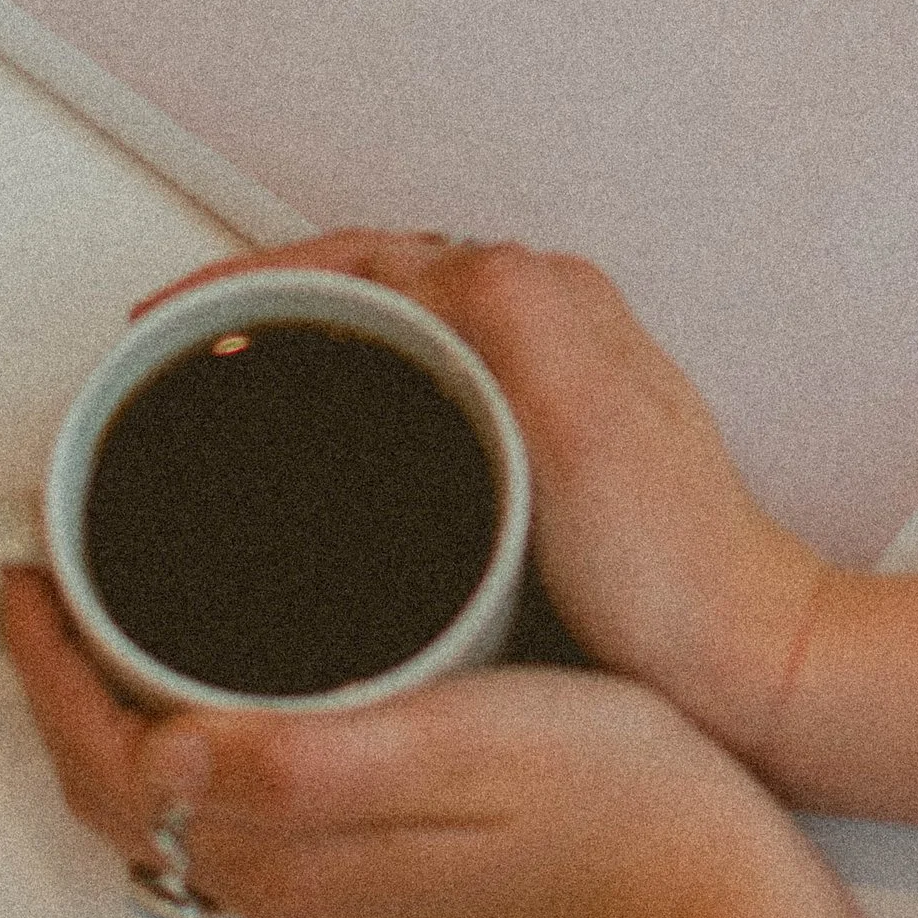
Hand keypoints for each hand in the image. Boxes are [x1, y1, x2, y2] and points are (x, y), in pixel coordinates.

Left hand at [4, 565, 776, 917]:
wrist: (712, 888)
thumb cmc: (613, 799)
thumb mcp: (464, 749)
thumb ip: (308, 760)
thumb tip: (164, 752)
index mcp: (295, 857)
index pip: (110, 764)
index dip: (50, 667)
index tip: (34, 569)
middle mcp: (292, 889)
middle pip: (120, 790)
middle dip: (64, 683)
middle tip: (54, 572)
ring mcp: (330, 889)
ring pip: (171, 799)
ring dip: (118, 707)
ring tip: (113, 603)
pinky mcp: (371, 870)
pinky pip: (232, 803)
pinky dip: (187, 731)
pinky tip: (219, 670)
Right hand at [95, 232, 917, 825]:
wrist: (747, 666)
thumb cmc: (678, 573)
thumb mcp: (585, 427)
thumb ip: (515, 323)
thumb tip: (439, 259)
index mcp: (544, 301)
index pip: (365, 252)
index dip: (254, 278)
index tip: (174, 322)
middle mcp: (541, 327)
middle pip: (365, 284)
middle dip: (259, 306)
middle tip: (170, 355)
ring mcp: (533, 388)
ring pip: (381, 342)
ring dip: (295, 354)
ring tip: (211, 401)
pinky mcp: (528, 453)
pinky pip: (408, 400)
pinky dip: (342, 412)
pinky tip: (303, 471)